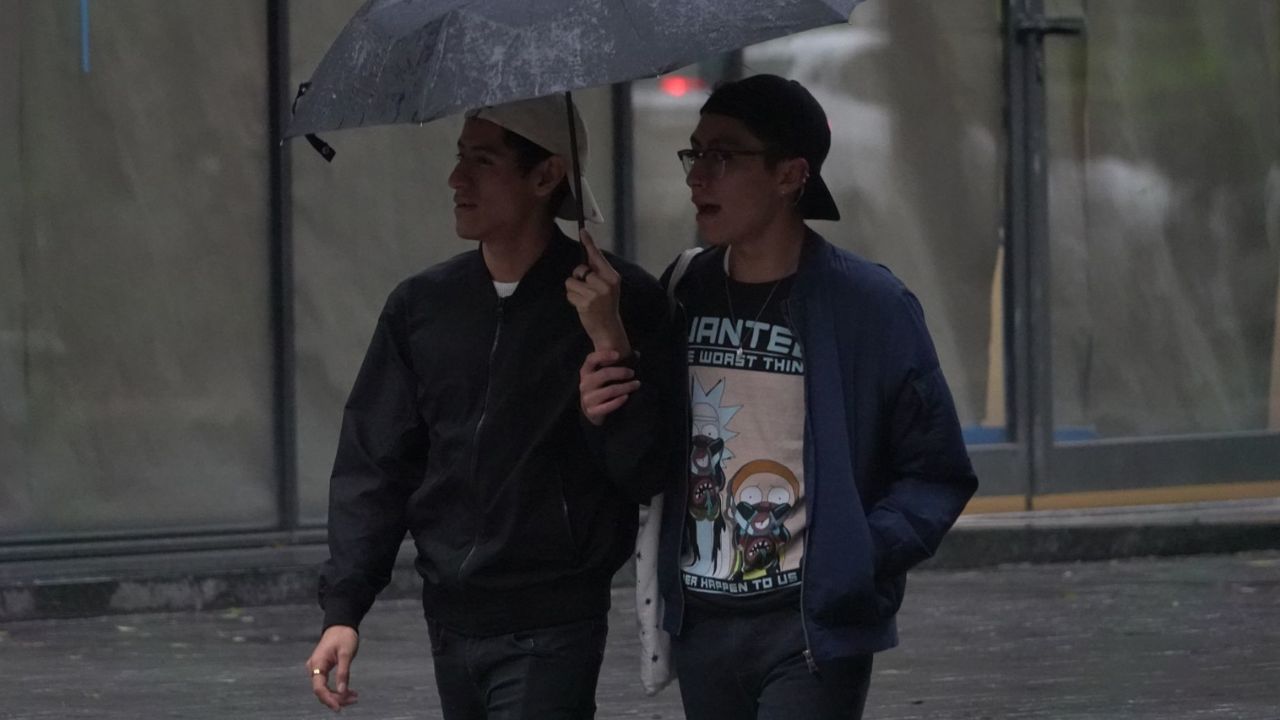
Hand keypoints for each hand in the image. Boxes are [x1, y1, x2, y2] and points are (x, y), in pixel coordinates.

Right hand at [306, 625, 359, 711]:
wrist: (340, 624)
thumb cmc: (343, 636)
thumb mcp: (346, 654)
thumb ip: (343, 673)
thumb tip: (342, 691)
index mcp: (317, 664)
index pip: (319, 688)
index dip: (328, 699)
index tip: (339, 708)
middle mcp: (314, 668)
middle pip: (322, 690)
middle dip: (337, 698)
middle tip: (354, 699)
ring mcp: (317, 669)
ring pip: (325, 689)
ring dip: (339, 695)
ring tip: (355, 696)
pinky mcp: (322, 669)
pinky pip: (327, 684)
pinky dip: (338, 689)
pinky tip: (349, 691)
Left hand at [565, 229, 630, 354]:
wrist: (609, 329)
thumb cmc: (606, 306)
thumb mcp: (608, 287)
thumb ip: (599, 272)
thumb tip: (588, 254)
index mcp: (612, 277)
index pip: (597, 257)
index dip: (589, 243)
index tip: (582, 231)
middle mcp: (605, 284)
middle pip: (580, 269)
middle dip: (578, 278)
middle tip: (588, 291)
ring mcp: (595, 294)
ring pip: (571, 281)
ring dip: (574, 290)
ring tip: (584, 299)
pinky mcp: (585, 303)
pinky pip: (569, 294)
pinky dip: (572, 299)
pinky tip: (582, 306)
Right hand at [580, 349, 640, 425]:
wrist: (591, 410)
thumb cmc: (601, 387)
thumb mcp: (603, 374)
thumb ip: (617, 363)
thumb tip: (637, 354)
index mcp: (586, 371)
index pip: (591, 359)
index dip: (604, 355)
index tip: (618, 355)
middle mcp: (584, 384)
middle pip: (604, 374)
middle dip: (621, 372)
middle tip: (633, 373)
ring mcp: (587, 398)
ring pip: (610, 391)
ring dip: (626, 387)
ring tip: (636, 384)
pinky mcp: (592, 411)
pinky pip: (608, 406)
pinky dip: (619, 401)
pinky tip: (627, 396)